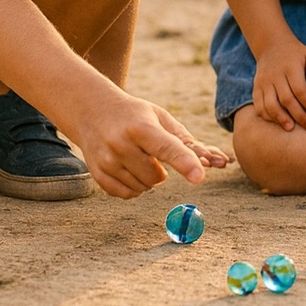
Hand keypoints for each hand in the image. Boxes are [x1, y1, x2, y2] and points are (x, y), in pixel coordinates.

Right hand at [75, 95, 232, 199]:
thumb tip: (213, 160)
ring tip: (138, 157)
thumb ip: (184, 139)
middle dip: (162, 170)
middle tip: (152, 153)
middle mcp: (121, 145)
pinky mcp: (98, 174)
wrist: (92, 111)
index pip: (168, 148)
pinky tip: (128, 168)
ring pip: (143, 188)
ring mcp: (107, 161)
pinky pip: (127, 194)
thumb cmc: (135, 114)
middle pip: (157, 176)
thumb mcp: (159, 117)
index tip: (200, 176)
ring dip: (149, 178)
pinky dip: (135, 187)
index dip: (185, 162)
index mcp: (141, 127)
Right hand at [252, 38, 305, 131]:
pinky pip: (258, 105)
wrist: (271, 45)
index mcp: (290, 67)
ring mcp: (263, 82)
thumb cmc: (296, 54)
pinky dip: (267, 116)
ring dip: (280, 118)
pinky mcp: (256, 88)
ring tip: (291, 128)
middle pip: (286, 100)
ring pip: (270, 104)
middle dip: (298, 115)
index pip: (300, 90)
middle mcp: (275, 75)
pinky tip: (277, 122)